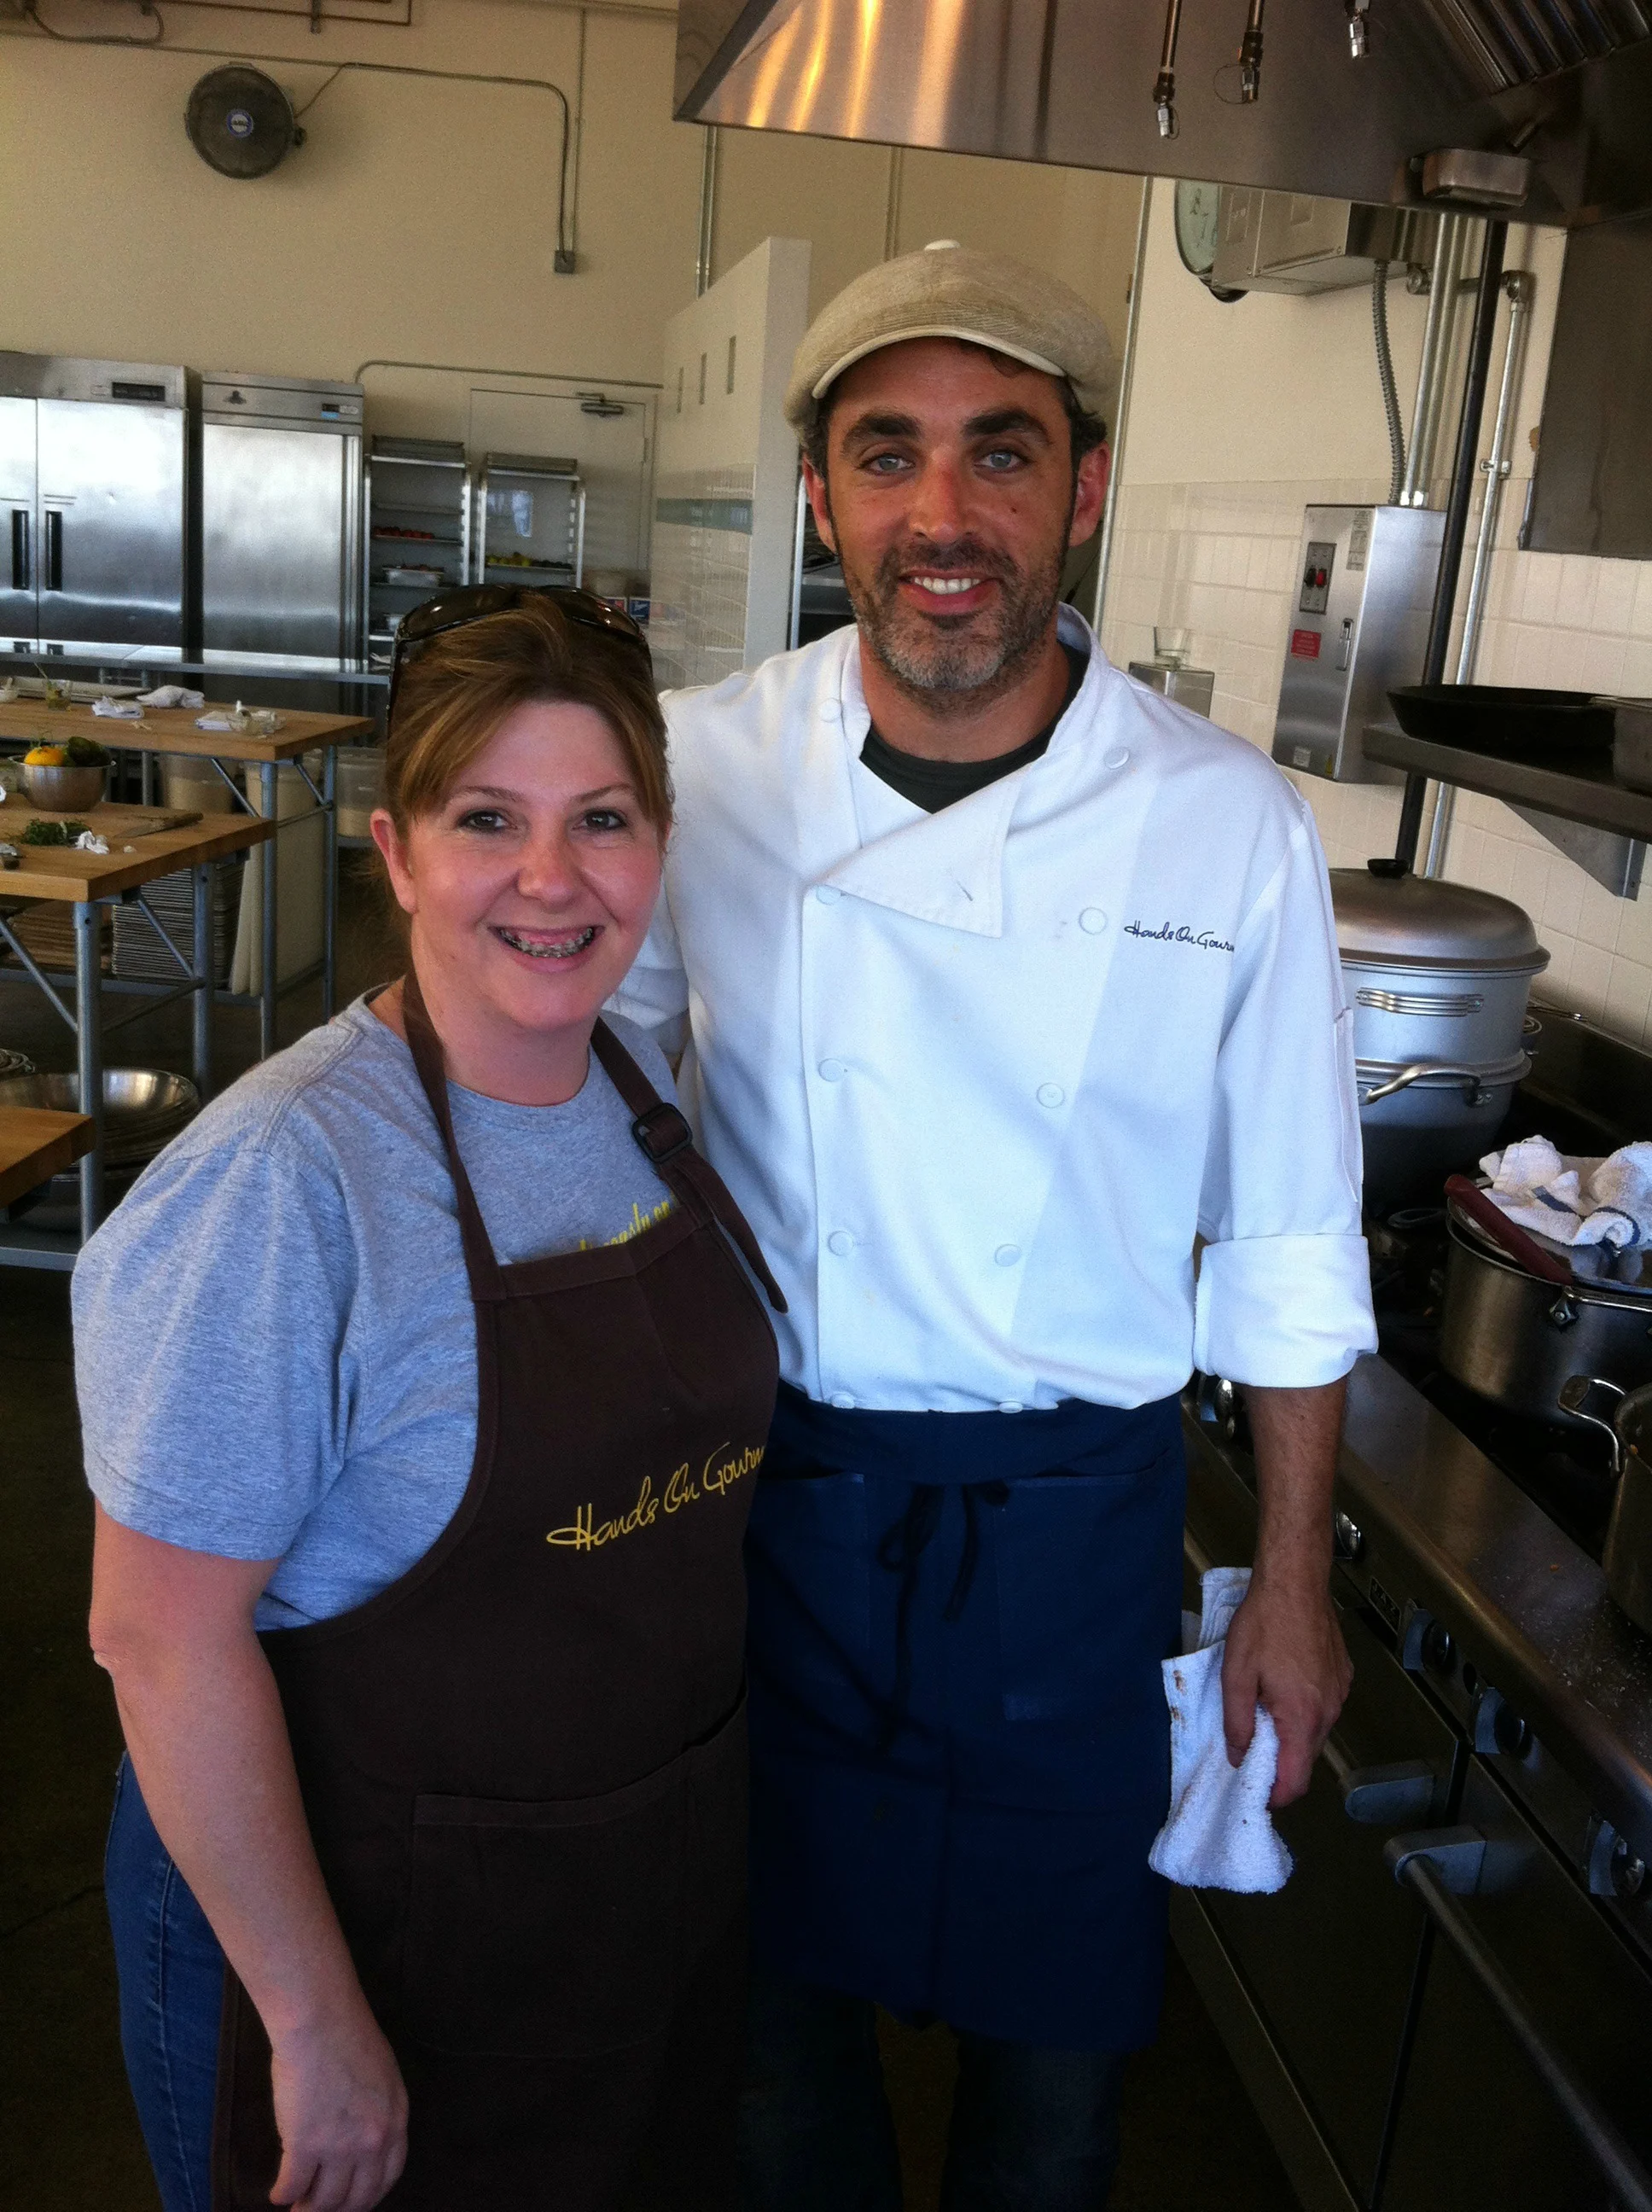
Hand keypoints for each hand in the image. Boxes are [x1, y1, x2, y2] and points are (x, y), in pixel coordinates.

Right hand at [268, 2004, 408, 2211]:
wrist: (321, 2021)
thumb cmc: (349, 2036)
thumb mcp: (383, 2077)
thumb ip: (377, 2112)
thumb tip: (361, 2140)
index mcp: (395, 2121)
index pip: (388, 2178)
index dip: (367, 2197)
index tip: (352, 2203)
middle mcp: (373, 2141)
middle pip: (357, 2198)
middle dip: (337, 2211)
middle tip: (320, 2209)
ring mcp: (340, 2147)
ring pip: (324, 2201)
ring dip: (308, 2209)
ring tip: (298, 2206)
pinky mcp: (305, 2146)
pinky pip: (293, 2186)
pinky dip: (283, 2194)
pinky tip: (278, 2193)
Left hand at [1220, 1575, 1351, 1808]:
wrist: (1295, 1582)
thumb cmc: (1264, 1623)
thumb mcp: (1236, 1674)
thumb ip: (1236, 1722)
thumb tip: (1237, 1756)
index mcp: (1301, 1717)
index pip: (1296, 1781)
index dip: (1275, 1794)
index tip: (1254, 1791)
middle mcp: (1328, 1712)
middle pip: (1307, 1760)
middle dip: (1280, 1764)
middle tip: (1250, 1750)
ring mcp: (1339, 1693)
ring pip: (1315, 1734)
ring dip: (1291, 1735)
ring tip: (1262, 1714)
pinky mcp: (1343, 1676)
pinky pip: (1323, 1708)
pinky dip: (1303, 1711)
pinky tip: (1282, 1688)